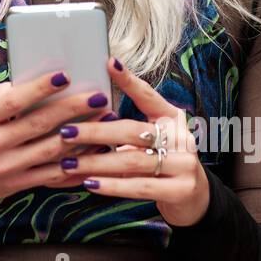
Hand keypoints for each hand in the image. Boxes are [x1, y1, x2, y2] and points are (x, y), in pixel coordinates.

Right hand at [0, 69, 114, 205]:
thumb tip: (32, 82)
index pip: (13, 102)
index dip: (40, 88)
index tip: (64, 75)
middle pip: (38, 124)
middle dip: (72, 108)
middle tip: (98, 96)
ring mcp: (5, 168)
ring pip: (51, 150)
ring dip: (82, 135)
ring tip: (104, 120)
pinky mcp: (17, 185)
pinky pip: (52, 174)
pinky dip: (75, 163)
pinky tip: (94, 151)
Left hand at [49, 56, 210, 226]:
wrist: (195, 198)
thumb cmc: (163, 162)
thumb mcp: (152, 140)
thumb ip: (128, 129)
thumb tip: (88, 111)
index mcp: (172, 118)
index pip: (148, 96)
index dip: (129, 80)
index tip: (108, 62)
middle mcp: (181, 137)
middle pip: (132, 130)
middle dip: (96, 131)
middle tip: (65, 131)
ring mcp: (184, 164)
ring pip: (132, 160)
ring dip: (96, 162)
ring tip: (68, 162)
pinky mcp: (180, 190)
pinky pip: (139, 186)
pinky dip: (112, 185)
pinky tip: (90, 183)